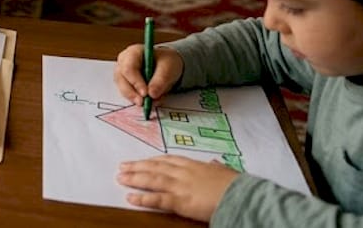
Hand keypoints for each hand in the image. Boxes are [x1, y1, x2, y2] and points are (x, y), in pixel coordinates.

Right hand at [114, 43, 182, 104]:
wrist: (167, 67)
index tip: (145, 93)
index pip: (129, 67)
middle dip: (132, 92)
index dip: (136, 81)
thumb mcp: (168, 68)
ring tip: (147, 104)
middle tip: (143, 103)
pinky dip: (136, 99)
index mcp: (133, 52)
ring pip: (122, 87)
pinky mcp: (125, 83)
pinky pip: (126, 93)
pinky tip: (146, 102)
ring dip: (133, 97)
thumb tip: (151, 94)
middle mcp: (124, 61)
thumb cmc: (166, 62)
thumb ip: (160, 80)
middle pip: (121, 78)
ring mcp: (122, 72)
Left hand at [117, 155, 238, 221]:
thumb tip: (213, 163)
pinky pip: (156, 199)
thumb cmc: (236, 185)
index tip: (142, 161)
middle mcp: (183, 172)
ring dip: (134, 178)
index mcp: (194, 165)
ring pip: (151, 179)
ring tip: (120, 178)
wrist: (242, 196)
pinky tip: (130, 197)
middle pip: (154, 167)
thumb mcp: (225, 171)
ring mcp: (179, 186)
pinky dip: (142, 198)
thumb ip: (216, 167)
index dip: (152, 160)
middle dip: (137, 166)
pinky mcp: (180, 201)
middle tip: (123, 166)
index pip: (168, 160)